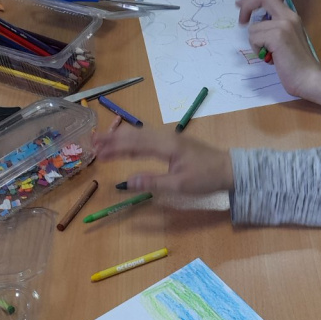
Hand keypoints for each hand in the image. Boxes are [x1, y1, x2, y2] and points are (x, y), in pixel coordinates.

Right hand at [93, 126, 233, 194]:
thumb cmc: (206, 177)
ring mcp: (169, 138)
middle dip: (112, 139)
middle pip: (134, 136)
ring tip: (102, 142)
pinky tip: (124, 143)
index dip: (114, 147)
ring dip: (120, 138)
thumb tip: (128, 182)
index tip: (97, 152)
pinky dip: (132, 141)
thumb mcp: (180, 184)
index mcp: (166, 146)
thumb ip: (153, 182)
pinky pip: (147, 138)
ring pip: (139, 135)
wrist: (229, 168)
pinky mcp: (172, 142)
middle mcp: (166, 137)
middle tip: (92, 142)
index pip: (134, 144)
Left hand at [237, 0, 320, 97]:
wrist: (308, 78)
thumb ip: (275, 29)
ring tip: (270, 55)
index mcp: (290, 16)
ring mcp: (283, 25)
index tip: (241, 6)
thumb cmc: (296, 65)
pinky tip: (271, 59)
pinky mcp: (277, 36)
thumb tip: (255, 25)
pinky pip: (254, 38)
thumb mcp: (285, 40)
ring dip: (256, 44)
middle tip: (241, 23)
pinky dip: (258, 50)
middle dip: (246, 7)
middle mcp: (288, 16)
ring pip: (253, 28)